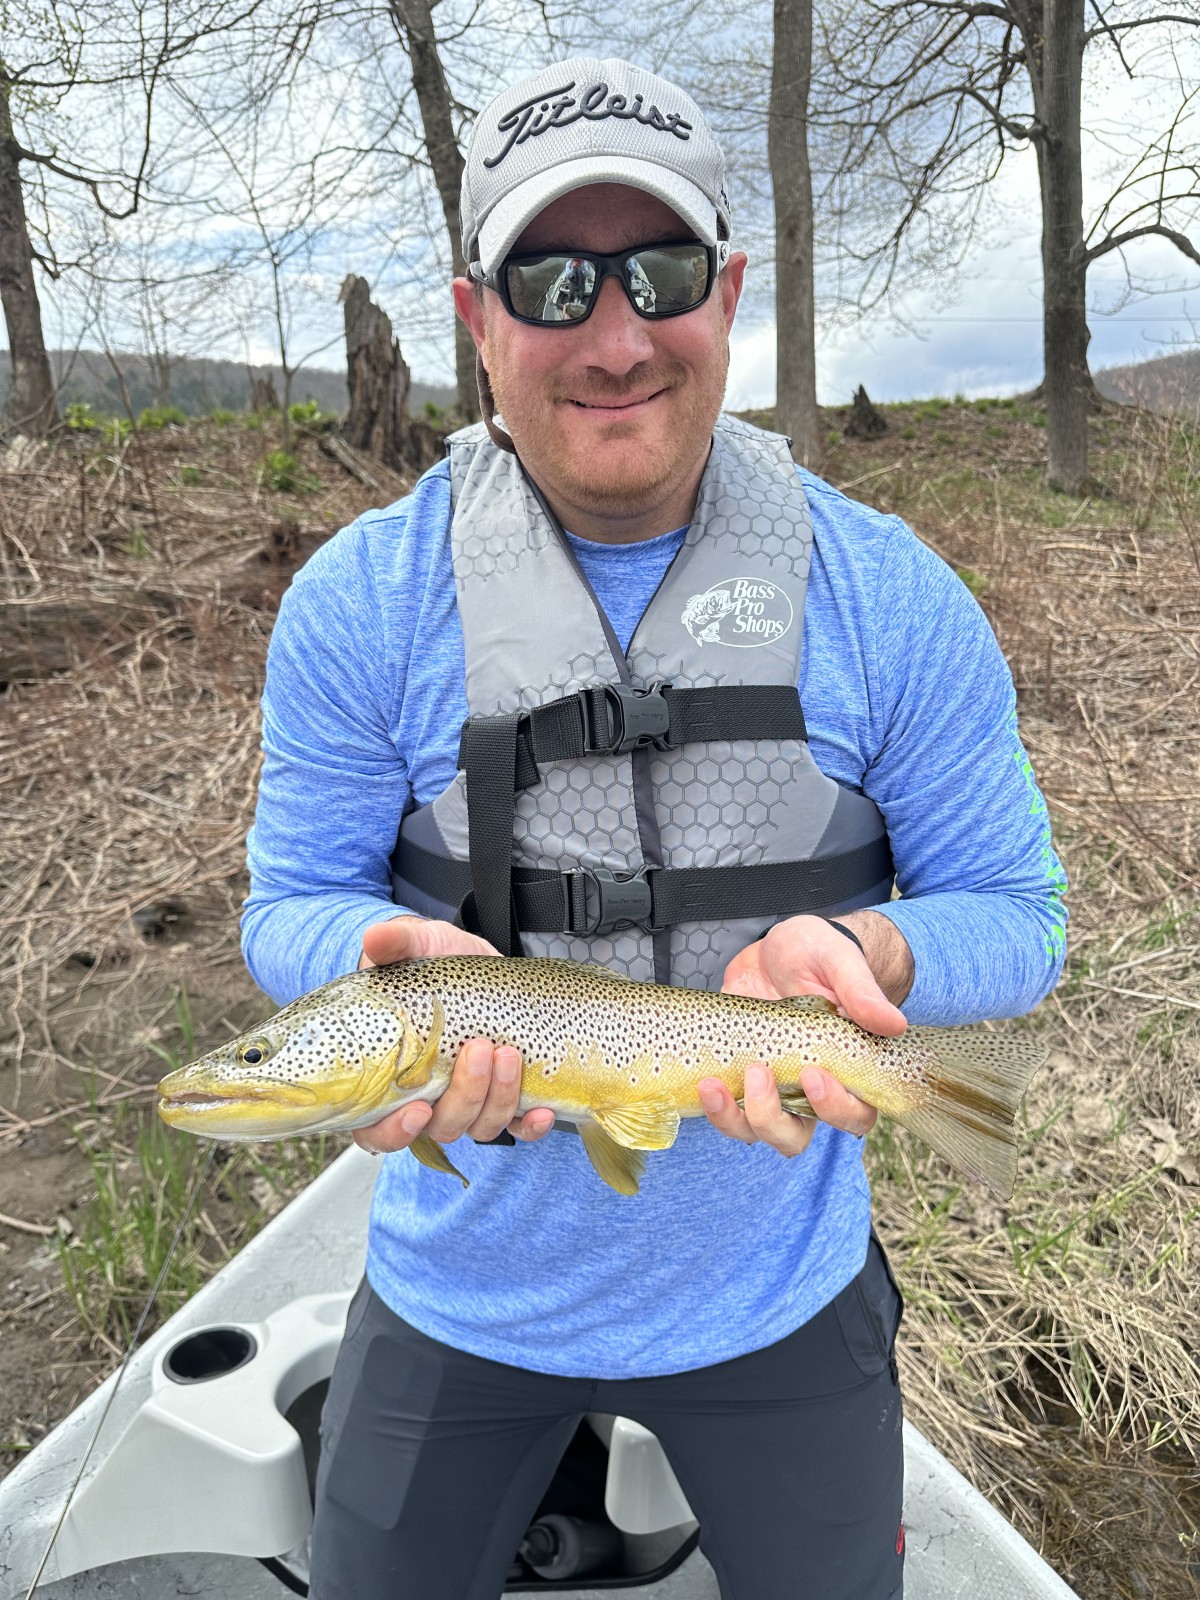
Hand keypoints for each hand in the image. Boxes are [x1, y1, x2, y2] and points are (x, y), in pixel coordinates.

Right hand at [353, 916, 554, 1154]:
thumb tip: (375, 938)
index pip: (377, 1129)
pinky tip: (541, 1110)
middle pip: (442, 1126)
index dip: (394, 1132)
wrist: (469, 958)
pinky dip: (530, 1125)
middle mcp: (427, 1098)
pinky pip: (517, 1127)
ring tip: (509, 1054)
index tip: (417, 1109)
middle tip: (480, 1048)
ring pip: (481, 1126)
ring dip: (498, 1099)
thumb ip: (394, 944)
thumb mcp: (412, 946)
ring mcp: (468, 1100)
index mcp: (389, 1077)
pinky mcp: (502, 1094)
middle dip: (465, 1095)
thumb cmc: (428, 961)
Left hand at [698, 912, 913, 1156]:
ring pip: (755, 1131)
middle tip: (759, 1073)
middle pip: (796, 1136)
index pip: (854, 1114)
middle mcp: (807, 1089)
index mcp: (845, 1070)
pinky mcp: (735, 1077)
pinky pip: (725, 1110)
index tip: (812, 1074)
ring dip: (733, 1119)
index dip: (835, 1108)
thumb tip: (895, 1024)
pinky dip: (713, 1106)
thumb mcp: (839, 961)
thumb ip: (862, 992)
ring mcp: (769, 1087)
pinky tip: (705, 1083)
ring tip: (714, 1086)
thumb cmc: (819, 954)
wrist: (776, 948)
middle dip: (773, 1119)